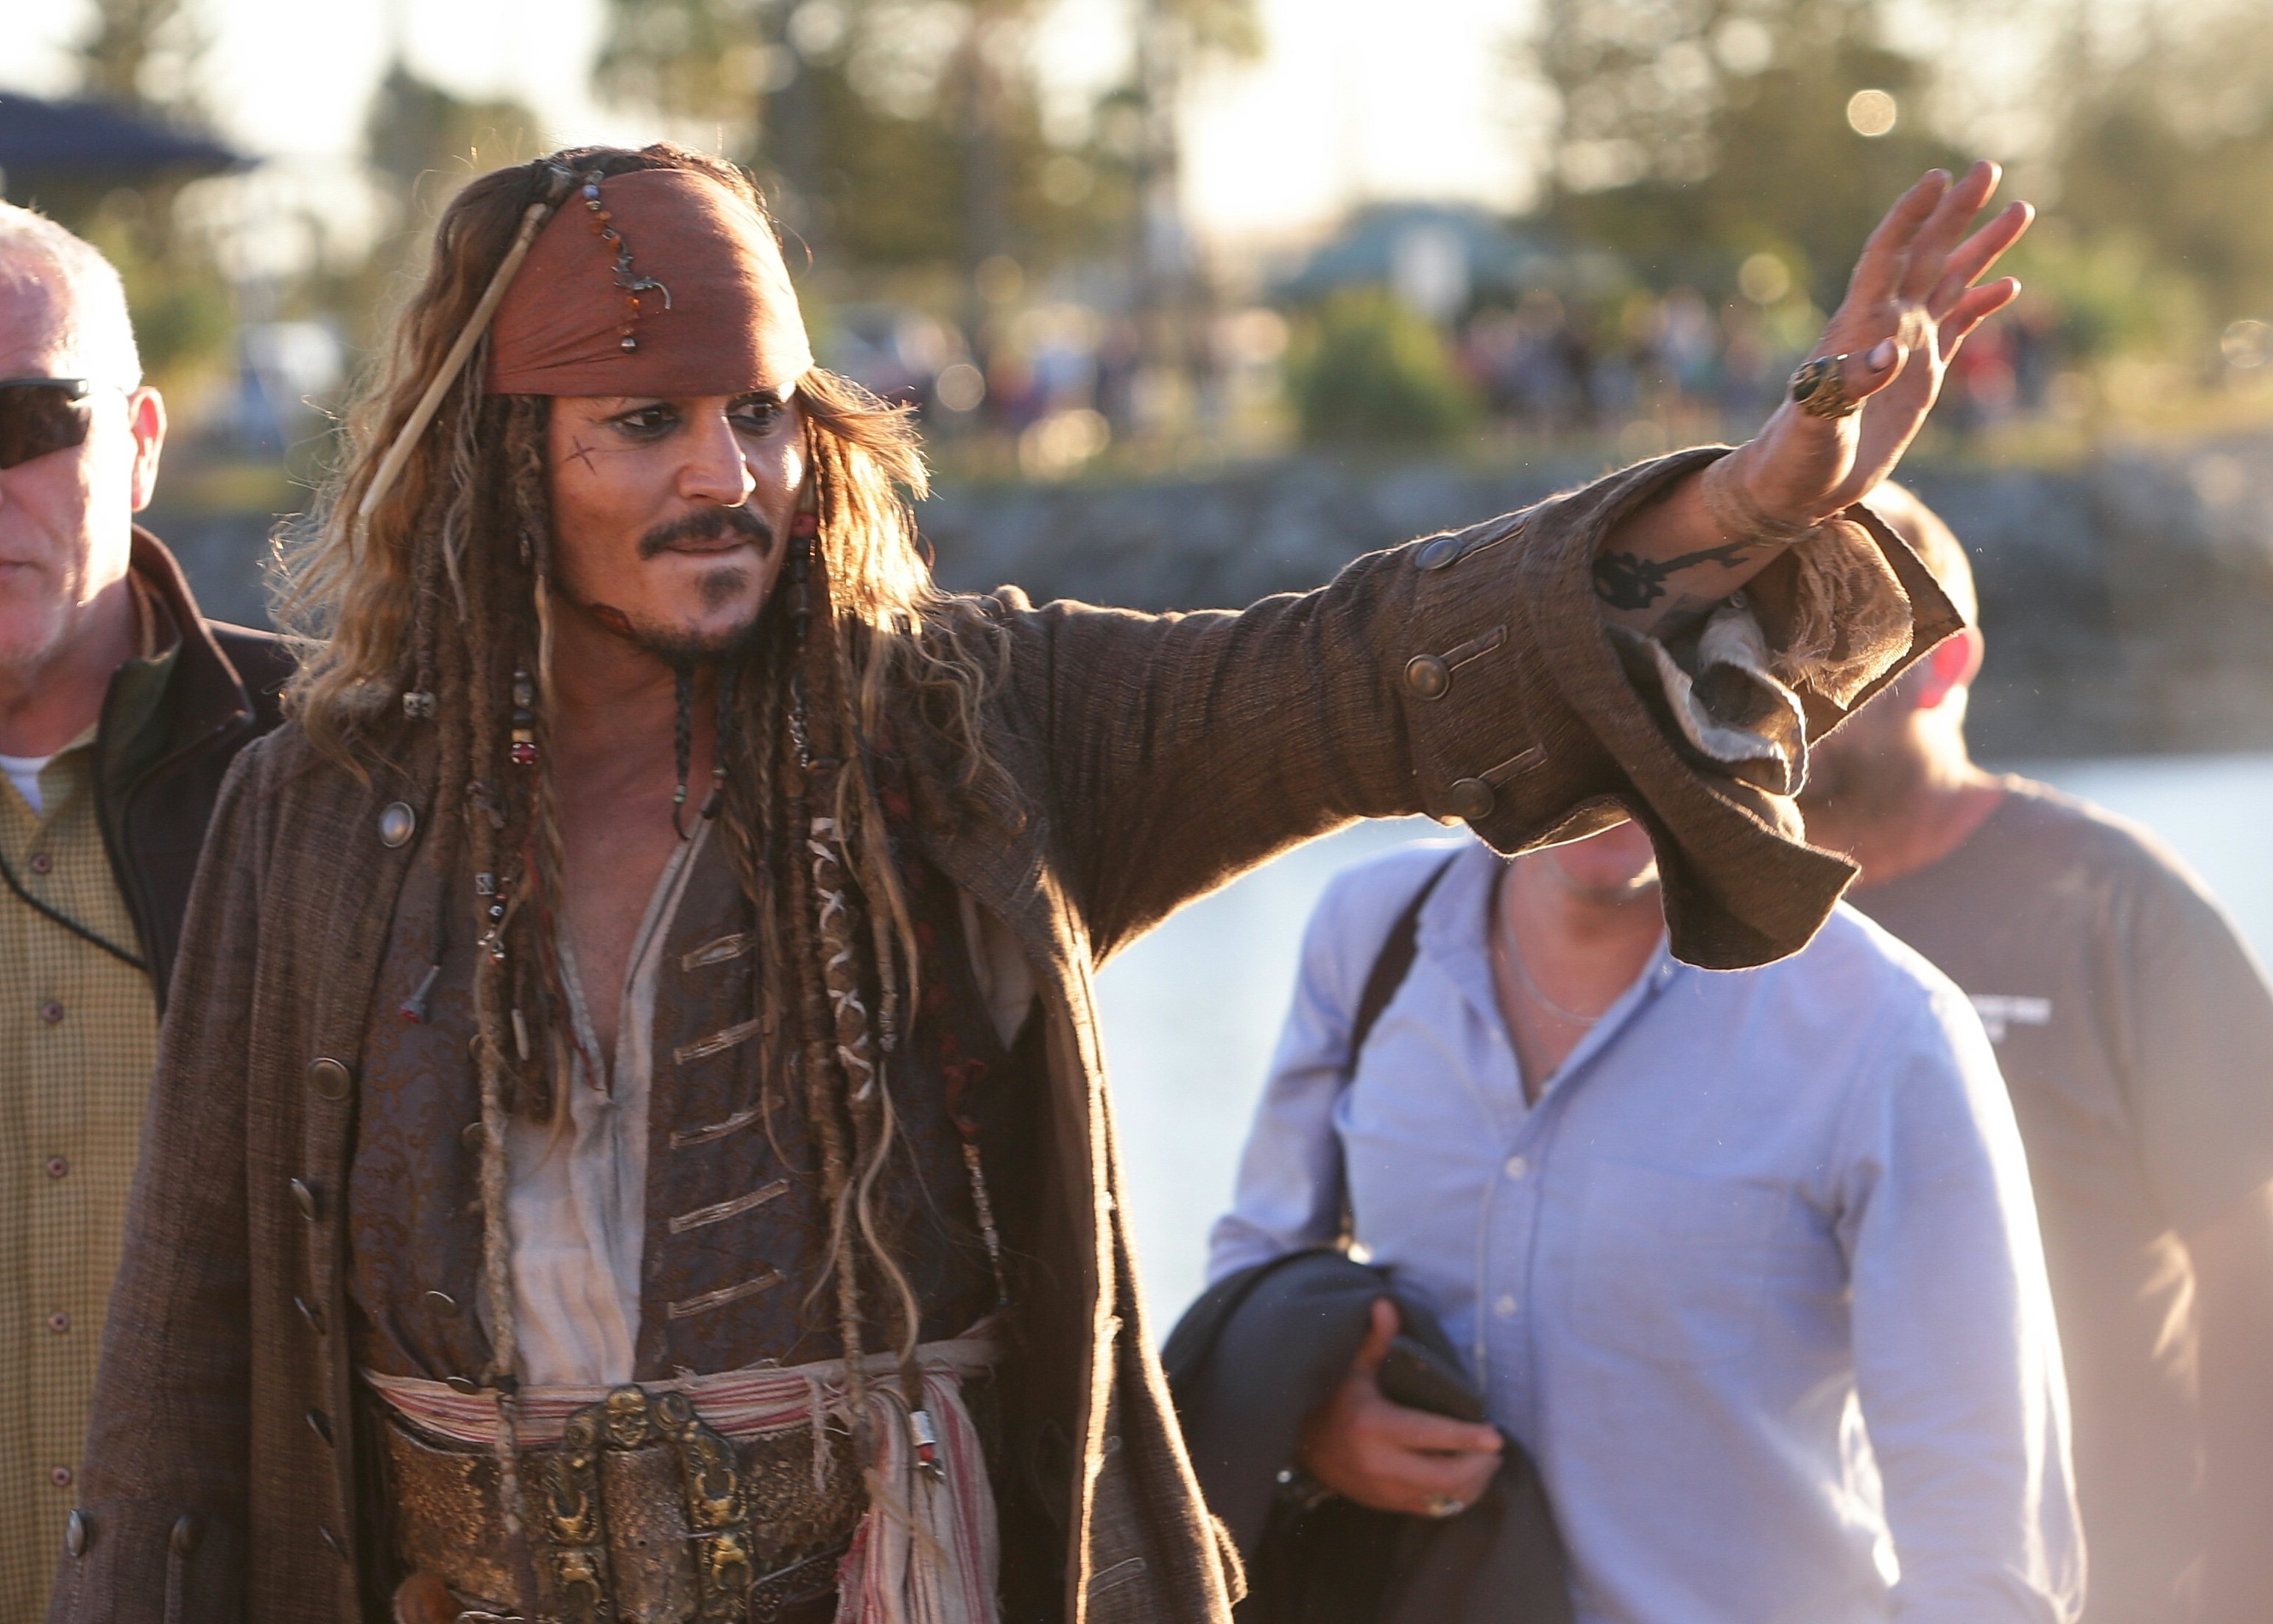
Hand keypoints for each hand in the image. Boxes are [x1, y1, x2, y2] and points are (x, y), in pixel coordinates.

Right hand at [1296, 1298, 1502, 1516]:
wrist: (1297, 1442)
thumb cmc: (1330, 1398)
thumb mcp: (1350, 1367)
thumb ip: (1374, 1339)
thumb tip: (1385, 1303)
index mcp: (1373, 1425)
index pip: (1429, 1435)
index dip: (1467, 1438)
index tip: (1496, 1435)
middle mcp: (1378, 1462)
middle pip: (1444, 1476)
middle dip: (1478, 1465)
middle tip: (1496, 1449)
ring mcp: (1381, 1488)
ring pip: (1441, 1499)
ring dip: (1472, 1485)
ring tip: (1487, 1464)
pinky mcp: (1383, 1504)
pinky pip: (1429, 1509)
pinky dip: (1453, 1498)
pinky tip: (1465, 1481)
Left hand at [1736, 160, 2033, 526]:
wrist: (1797, 485)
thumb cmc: (1797, 455)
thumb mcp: (1818, 423)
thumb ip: (1848, 386)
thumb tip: (1892, 353)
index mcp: (1858, 327)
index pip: (1886, 257)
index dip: (1910, 218)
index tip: (1936, 179)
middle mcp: (1884, 326)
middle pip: (1926, 255)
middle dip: (1956, 213)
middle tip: (1989, 167)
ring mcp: (1905, 347)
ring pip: (1949, 283)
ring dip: (1981, 249)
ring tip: (2021, 210)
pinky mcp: (1920, 374)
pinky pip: (1957, 326)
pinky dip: (1982, 304)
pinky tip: (2010, 284)